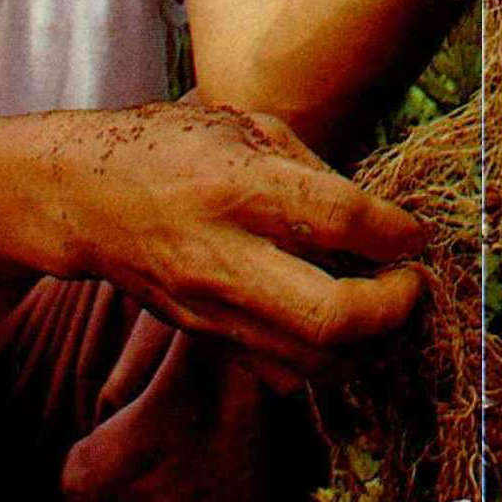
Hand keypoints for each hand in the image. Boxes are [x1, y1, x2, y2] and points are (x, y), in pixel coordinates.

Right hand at [57, 100, 427, 389]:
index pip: (338, 221)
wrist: (86, 199)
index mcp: (239, 187)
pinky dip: (328, 359)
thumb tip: (379, 220)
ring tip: (386, 308)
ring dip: (370, 343)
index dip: (394, 232)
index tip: (415, 233)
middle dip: (393, 309)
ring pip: (314, 360)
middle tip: (412, 284)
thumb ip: (317, 172)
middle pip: (330, 316)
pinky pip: (285, 373)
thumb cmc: (171, 149)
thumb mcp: (247, 128)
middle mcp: (225, 256)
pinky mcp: (208, 338)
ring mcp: (213, 309)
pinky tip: (341, 327)